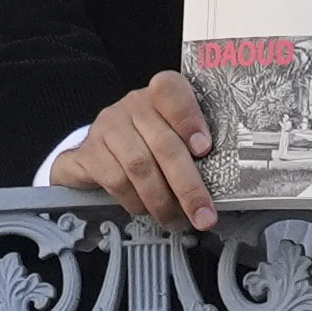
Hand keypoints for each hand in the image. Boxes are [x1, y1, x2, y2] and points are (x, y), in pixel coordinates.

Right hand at [42, 70, 216, 231]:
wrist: (100, 150)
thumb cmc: (149, 142)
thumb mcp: (174, 136)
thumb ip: (194, 150)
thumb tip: (221, 183)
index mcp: (161, 94)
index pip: (172, 91)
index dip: (189, 119)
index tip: (204, 148)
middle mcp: (134, 105)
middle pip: (164, 144)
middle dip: (188, 186)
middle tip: (203, 215)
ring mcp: (109, 126)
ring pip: (139, 166)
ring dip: (162, 201)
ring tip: (175, 219)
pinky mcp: (90, 151)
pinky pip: (116, 181)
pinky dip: (135, 202)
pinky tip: (146, 210)